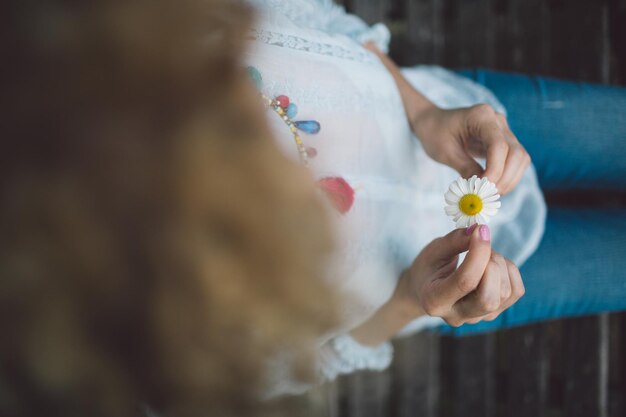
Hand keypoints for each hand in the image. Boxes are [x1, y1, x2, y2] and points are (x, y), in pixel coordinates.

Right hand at [398, 225, 524, 326]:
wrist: (426, 289)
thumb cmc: (428, 268)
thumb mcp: (433, 250)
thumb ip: (455, 241)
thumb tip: (480, 231)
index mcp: (434, 301)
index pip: (465, 282)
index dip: (478, 253)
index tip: (481, 230)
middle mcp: (457, 315)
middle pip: (488, 299)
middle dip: (492, 265)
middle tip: (481, 246)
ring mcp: (477, 317)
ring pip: (505, 293)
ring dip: (500, 264)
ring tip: (483, 253)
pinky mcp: (493, 312)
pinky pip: (515, 291)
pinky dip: (510, 271)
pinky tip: (493, 264)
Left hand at [411, 104, 530, 194]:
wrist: (434, 123)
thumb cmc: (435, 134)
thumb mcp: (445, 153)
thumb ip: (465, 168)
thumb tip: (481, 190)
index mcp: (481, 116)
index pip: (499, 145)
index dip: (495, 170)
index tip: (482, 188)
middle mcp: (497, 120)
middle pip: (516, 152)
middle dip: (505, 178)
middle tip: (487, 195)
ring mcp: (503, 130)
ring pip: (520, 158)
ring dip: (509, 180)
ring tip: (489, 193)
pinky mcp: (504, 141)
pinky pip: (515, 161)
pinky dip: (507, 177)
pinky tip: (491, 187)